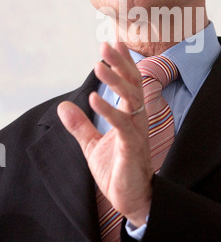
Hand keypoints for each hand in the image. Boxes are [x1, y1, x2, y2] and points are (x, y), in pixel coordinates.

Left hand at [57, 41, 152, 226]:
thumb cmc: (117, 170)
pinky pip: (122, 124)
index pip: (129, 83)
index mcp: (131, 116)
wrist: (132, 198)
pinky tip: (94, 97)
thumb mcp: (93, 145)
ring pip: (131, 100)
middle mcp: (137, 119)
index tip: (115, 43)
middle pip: (133, 85)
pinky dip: (109, 110)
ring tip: (98, 66)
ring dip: (115, 81)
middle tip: (106, 46)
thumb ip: (80, 125)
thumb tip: (63, 106)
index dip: (123, 63)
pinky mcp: (132, 147)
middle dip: (120, 64)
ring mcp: (137, 132)